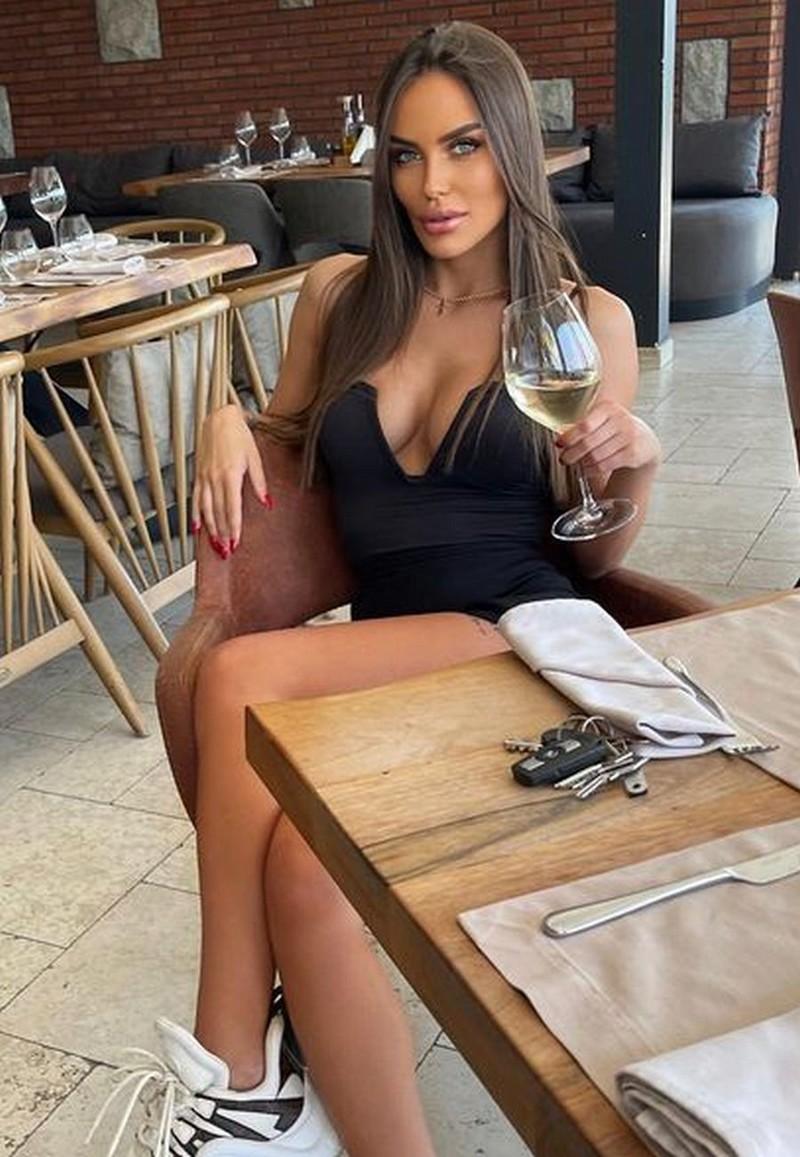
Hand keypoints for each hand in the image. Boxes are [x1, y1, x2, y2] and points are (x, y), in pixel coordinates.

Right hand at [192, 404, 269, 556]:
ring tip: (215, 545)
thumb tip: (267, 503)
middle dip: (222, 533)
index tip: (236, 541)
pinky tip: (198, 528)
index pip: (232, 508)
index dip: (234, 526)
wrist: (219, 419)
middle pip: (218, 512)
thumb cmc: (239, 435)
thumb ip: (260, 483)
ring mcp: (204, 478)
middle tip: (226, 551)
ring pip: (205, 509)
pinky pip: (196, 499)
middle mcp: (214, 478)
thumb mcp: (255, 458)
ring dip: (211, 529)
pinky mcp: (199, 476)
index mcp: (230, 474)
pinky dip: (196, 515)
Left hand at [555, 399, 660, 480]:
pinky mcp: (632, 454)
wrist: (645, 440)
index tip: (559, 443)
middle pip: (588, 442)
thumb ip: (583, 425)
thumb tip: (560, 435)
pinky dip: (592, 470)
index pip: (584, 425)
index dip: (569, 437)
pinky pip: (605, 465)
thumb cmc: (617, 428)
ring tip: (576, 463)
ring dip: (581, 463)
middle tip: (564, 458)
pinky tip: (587, 469)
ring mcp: (628, 437)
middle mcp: (620, 420)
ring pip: (596, 456)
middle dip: (571, 453)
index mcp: (608, 408)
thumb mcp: (603, 419)